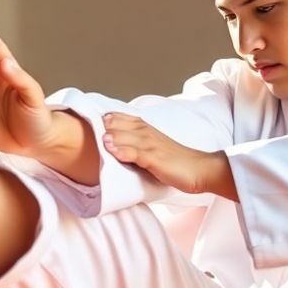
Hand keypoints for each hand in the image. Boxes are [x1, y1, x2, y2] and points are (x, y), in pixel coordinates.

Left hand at [102, 113, 235, 198]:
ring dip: (113, 135)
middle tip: (87, 125)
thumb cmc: (177, 163)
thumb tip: (118, 149)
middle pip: (124, 125)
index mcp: (148, 131)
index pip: (126, 119)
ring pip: (129, 137)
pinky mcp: (156, 159)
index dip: (110, 118)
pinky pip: (138, 153)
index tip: (92, 118)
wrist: (200, 170)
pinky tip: (113, 151)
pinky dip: (125, 151)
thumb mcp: (154, 151)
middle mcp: (148, 135)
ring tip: (99, 136)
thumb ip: (137, 148)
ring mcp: (152, 146)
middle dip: (106, 124)